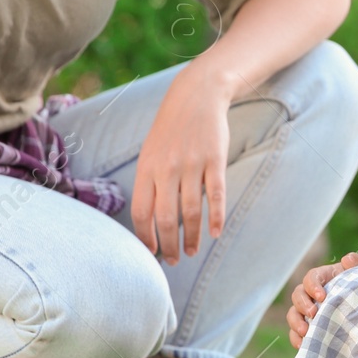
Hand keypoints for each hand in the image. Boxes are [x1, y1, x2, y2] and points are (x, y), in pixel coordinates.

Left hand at [131, 64, 231, 264]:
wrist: (196, 96)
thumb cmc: (170, 130)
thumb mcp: (150, 152)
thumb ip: (148, 182)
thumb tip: (148, 220)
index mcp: (146, 168)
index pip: (142, 212)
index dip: (145, 237)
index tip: (150, 253)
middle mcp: (166, 168)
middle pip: (165, 218)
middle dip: (168, 245)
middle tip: (173, 261)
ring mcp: (191, 164)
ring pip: (190, 212)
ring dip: (191, 237)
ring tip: (191, 252)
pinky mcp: (214, 160)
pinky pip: (215, 195)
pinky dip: (216, 217)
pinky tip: (216, 233)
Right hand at [286, 252, 357, 346]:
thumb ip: (356, 263)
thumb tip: (347, 260)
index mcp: (320, 278)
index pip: (310, 278)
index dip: (313, 286)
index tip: (322, 296)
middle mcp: (309, 294)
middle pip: (297, 295)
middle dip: (303, 305)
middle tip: (313, 314)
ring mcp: (306, 311)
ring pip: (293, 314)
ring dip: (296, 323)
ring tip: (306, 332)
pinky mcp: (307, 326)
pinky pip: (295, 333)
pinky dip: (296, 339)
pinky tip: (303, 346)